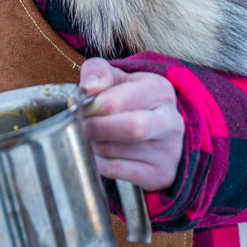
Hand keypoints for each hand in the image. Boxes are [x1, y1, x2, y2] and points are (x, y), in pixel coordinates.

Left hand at [80, 58, 183, 191]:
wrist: (158, 130)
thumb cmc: (131, 100)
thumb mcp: (118, 78)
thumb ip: (98, 72)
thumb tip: (87, 87)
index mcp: (159, 90)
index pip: (118, 100)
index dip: (91, 106)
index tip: (76, 108)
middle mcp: (169, 121)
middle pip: (131, 127)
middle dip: (94, 128)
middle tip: (76, 126)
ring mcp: (168, 150)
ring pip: (120, 151)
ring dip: (93, 146)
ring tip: (84, 138)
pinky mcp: (160, 173)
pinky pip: (119, 171)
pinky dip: (98, 164)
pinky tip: (93, 155)